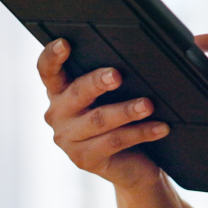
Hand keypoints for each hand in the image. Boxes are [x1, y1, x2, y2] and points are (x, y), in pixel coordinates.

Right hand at [37, 38, 170, 189]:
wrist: (130, 164)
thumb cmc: (121, 118)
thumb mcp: (114, 94)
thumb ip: (114, 75)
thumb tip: (145, 50)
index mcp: (60, 91)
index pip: (48, 70)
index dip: (52, 56)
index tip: (64, 43)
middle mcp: (58, 113)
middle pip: (77, 92)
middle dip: (97, 82)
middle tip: (116, 75)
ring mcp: (68, 139)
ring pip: (99, 119)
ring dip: (126, 110)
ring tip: (148, 104)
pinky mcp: (83, 159)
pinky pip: (115, 141)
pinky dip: (141, 132)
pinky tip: (160, 127)